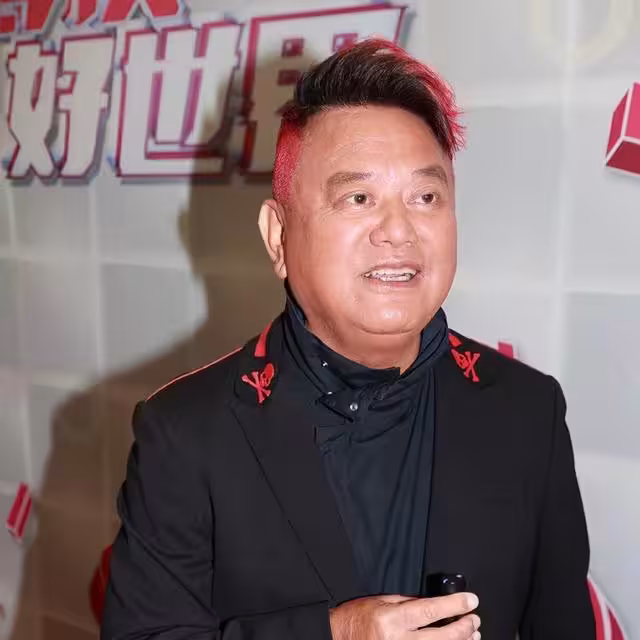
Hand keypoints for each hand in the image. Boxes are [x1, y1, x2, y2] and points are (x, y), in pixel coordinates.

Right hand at [329, 592, 479, 639]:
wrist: (338, 639)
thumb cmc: (357, 619)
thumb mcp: (381, 601)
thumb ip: (408, 602)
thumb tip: (435, 604)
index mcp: (391, 619)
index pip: (430, 610)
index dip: (454, 605)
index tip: (470, 600)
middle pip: (442, 637)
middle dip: (463, 627)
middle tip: (474, 619)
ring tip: (472, 635)